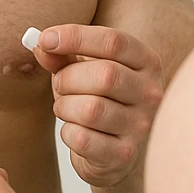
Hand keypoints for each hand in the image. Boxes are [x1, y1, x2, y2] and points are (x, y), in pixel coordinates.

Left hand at [30, 25, 162, 187]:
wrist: (112, 152)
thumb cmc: (98, 99)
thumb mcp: (84, 69)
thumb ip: (62, 55)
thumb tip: (41, 44)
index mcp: (146, 62)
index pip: (113, 41)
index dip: (75, 37)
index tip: (45, 39)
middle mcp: (151, 93)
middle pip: (105, 75)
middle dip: (68, 78)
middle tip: (59, 84)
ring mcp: (142, 127)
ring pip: (91, 110)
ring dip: (65, 106)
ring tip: (66, 108)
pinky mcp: (124, 155)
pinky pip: (83, 139)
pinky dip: (68, 132)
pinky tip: (74, 130)